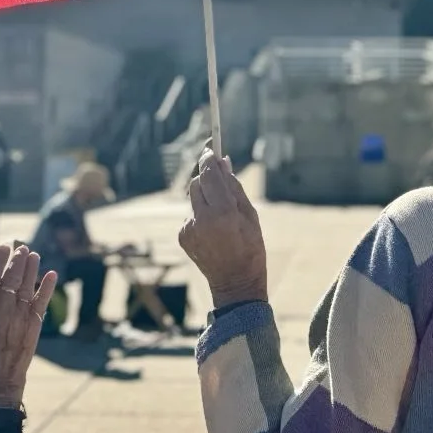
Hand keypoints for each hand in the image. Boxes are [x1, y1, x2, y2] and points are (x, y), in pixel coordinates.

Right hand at [0, 242, 55, 408]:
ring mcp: (18, 317)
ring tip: (33, 254)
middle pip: (11, 277)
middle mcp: (0, 309)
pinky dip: (47, 286)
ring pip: (26, 285)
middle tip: (21, 248)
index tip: (3, 247)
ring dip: (31, 267)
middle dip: (17, 260)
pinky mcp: (33, 326)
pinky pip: (42, 302)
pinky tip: (52, 274)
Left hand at [178, 148, 267, 307]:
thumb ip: (234, 187)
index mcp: (222, 214)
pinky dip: (201, 214)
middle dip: (208, 177)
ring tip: (222, 214)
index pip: (209, 175)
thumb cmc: (250, 249)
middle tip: (221, 178)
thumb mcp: (250, 216)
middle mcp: (201, 219)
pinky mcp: (183, 236)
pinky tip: (214, 229)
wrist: (235, 283)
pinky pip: (191, 214)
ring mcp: (189, 228)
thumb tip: (224, 163)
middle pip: (197, 183)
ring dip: (206, 197)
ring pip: (193, 198)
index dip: (209, 159)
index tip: (210, 148)